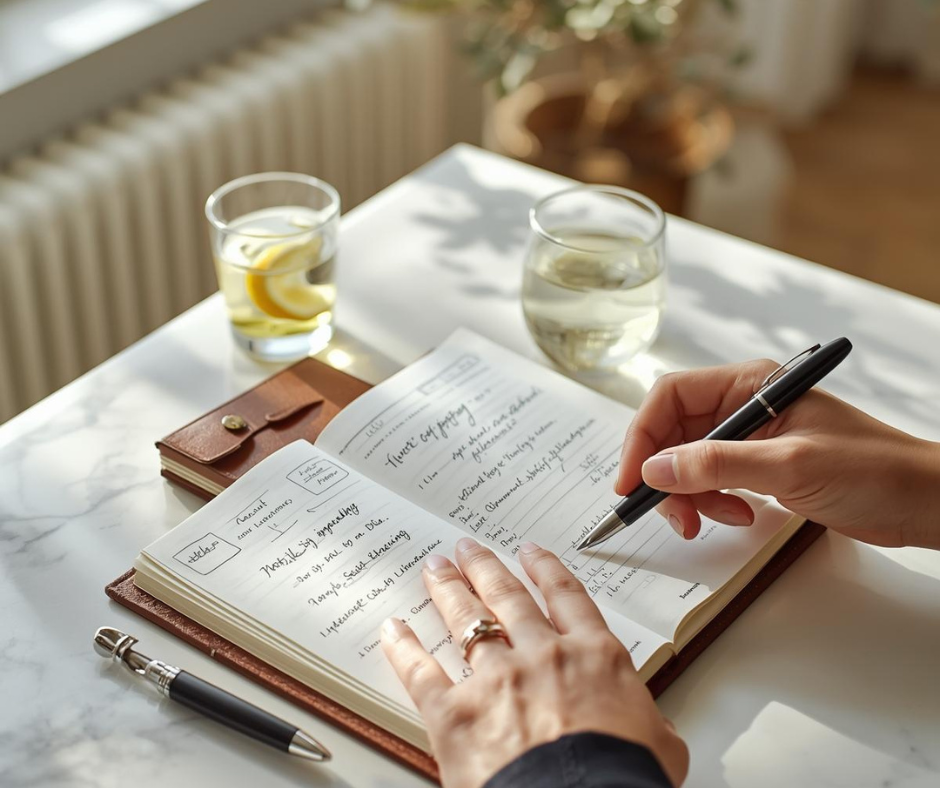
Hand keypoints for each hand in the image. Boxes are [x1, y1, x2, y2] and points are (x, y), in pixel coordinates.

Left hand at [381, 539, 688, 787]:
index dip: (545, 569)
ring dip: (448, 590)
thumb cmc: (623, 778)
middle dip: (485, 568)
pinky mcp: (455, 713)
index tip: (530, 552)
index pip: (567, 598)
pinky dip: (404, 649)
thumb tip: (651, 727)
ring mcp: (496, 680)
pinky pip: (421, 672)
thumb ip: (647, 720)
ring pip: (467, 620)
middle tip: (468, 549)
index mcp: (593, 656)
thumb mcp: (659, 744)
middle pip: (508, 598)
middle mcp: (542, 655)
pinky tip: (394, 630)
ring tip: (436, 570)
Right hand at [616, 360, 939, 548]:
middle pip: (674, 432)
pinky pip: (713, 480)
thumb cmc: (873, 469)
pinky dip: (712, 502)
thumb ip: (717, 464)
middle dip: (665, 474)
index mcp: (750, 384)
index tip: (631, 479)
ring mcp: (751, 437)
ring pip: (688, 461)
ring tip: (714, 520)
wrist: (923, 501)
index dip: (642, 436)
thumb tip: (654, 468)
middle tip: (668, 513)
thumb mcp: (789, 465)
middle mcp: (744, 405)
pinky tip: (739, 515)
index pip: (672, 397)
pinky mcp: (759, 466)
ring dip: (690, 495)